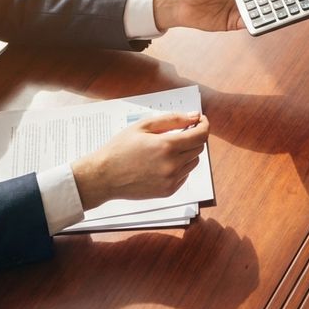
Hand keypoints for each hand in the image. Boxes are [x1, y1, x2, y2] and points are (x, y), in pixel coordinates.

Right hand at [72, 112, 209, 209]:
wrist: (104, 176)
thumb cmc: (120, 148)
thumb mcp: (143, 126)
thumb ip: (172, 119)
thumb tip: (194, 116)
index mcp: (167, 146)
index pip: (200, 135)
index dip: (204, 125)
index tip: (200, 120)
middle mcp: (172, 165)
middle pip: (199, 148)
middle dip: (194, 137)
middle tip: (181, 132)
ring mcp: (171, 180)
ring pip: (194, 162)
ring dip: (188, 152)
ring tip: (168, 148)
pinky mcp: (168, 191)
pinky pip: (185, 175)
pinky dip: (180, 167)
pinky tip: (163, 163)